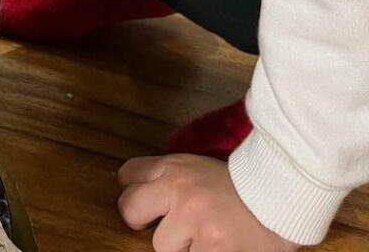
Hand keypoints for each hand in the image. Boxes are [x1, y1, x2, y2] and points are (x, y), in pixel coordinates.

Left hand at [118, 155, 300, 251]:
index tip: (146, 206)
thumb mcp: (199, 169)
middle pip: (130, 211)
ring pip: (162, 246)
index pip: (127, 175)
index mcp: (175, 167)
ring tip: (207, 240)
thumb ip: (169, 180)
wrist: (283, 196)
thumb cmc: (240, 186)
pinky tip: (220, 248)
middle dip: (143, 223)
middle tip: (168, 229)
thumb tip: (142, 201)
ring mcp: (195, 222)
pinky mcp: (213, 249)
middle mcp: (179, 191)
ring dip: (182, 248)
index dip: (134, 193)